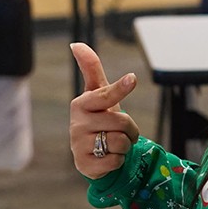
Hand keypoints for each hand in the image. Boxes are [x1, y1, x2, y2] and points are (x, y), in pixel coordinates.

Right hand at [69, 42, 140, 179]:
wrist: (94, 154)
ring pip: (120, 142)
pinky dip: (118, 160)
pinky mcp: (84, 165)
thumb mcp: (98, 95)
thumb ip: (90, 69)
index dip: (119, 88)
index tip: (132, 78)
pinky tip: (108, 157)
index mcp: (81, 104)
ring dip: (124, 145)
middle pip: (120, 121)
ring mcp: (78, 145)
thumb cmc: (99, 119)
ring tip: (113, 144)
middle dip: (130, 129)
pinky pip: (115, 160)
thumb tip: (76, 44)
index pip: (104, 95)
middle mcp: (76, 124)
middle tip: (121, 131)